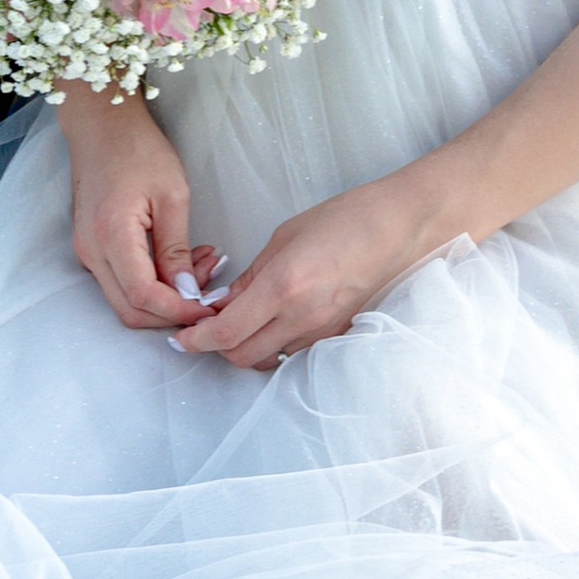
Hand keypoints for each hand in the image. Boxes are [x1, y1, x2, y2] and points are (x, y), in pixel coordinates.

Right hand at [60, 88, 227, 331]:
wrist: (101, 126)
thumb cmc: (137, 149)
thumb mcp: (172, 196)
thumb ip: (177, 250)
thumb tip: (187, 293)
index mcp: (111, 234)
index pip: (144, 296)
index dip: (179, 311)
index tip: (210, 306)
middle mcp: (91, 250)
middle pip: (130, 311)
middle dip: (173, 312)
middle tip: (209, 292)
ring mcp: (87, 251)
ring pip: (125, 300)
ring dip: (165, 298)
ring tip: (202, 267)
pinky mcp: (91, 248)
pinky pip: (121, 282)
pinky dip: (152, 284)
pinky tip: (180, 262)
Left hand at [170, 168, 445, 369]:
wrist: (396, 228)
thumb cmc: (342, 220)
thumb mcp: (283, 238)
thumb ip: (250, 278)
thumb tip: (223, 305)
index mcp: (283, 287)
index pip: (227, 334)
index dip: (197, 342)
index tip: (182, 340)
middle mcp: (302, 317)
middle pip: (242, 357)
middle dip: (217, 348)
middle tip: (208, 326)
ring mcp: (322, 330)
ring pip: (268, 358)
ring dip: (246, 347)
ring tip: (241, 320)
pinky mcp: (337, 334)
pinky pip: (294, 351)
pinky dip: (274, 343)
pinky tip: (272, 320)